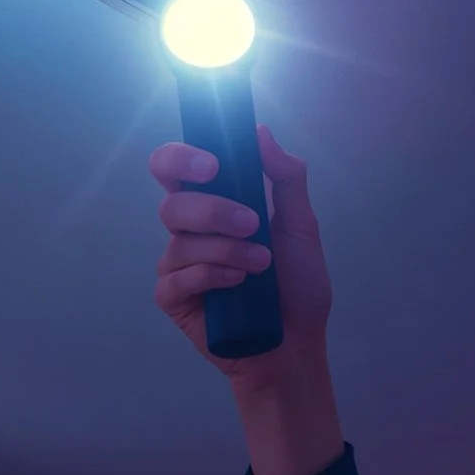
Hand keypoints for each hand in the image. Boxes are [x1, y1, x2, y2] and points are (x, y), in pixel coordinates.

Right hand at [149, 125, 332, 393]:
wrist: (298, 344)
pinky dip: (211, 277)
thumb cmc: (298, 284)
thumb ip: (285, 177)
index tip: (213, 164)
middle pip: (173, 201)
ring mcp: (177, 264)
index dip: (182, 157)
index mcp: (213, 203)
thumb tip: (259, 131)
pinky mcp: (172, 298)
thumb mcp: (301, 225)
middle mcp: (189, 229)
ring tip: (261, 266)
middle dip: (212, 209)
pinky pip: (177, 277)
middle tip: (251, 221)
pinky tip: (238, 285)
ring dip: (227, 249)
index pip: (175, 167)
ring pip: (180, 240)